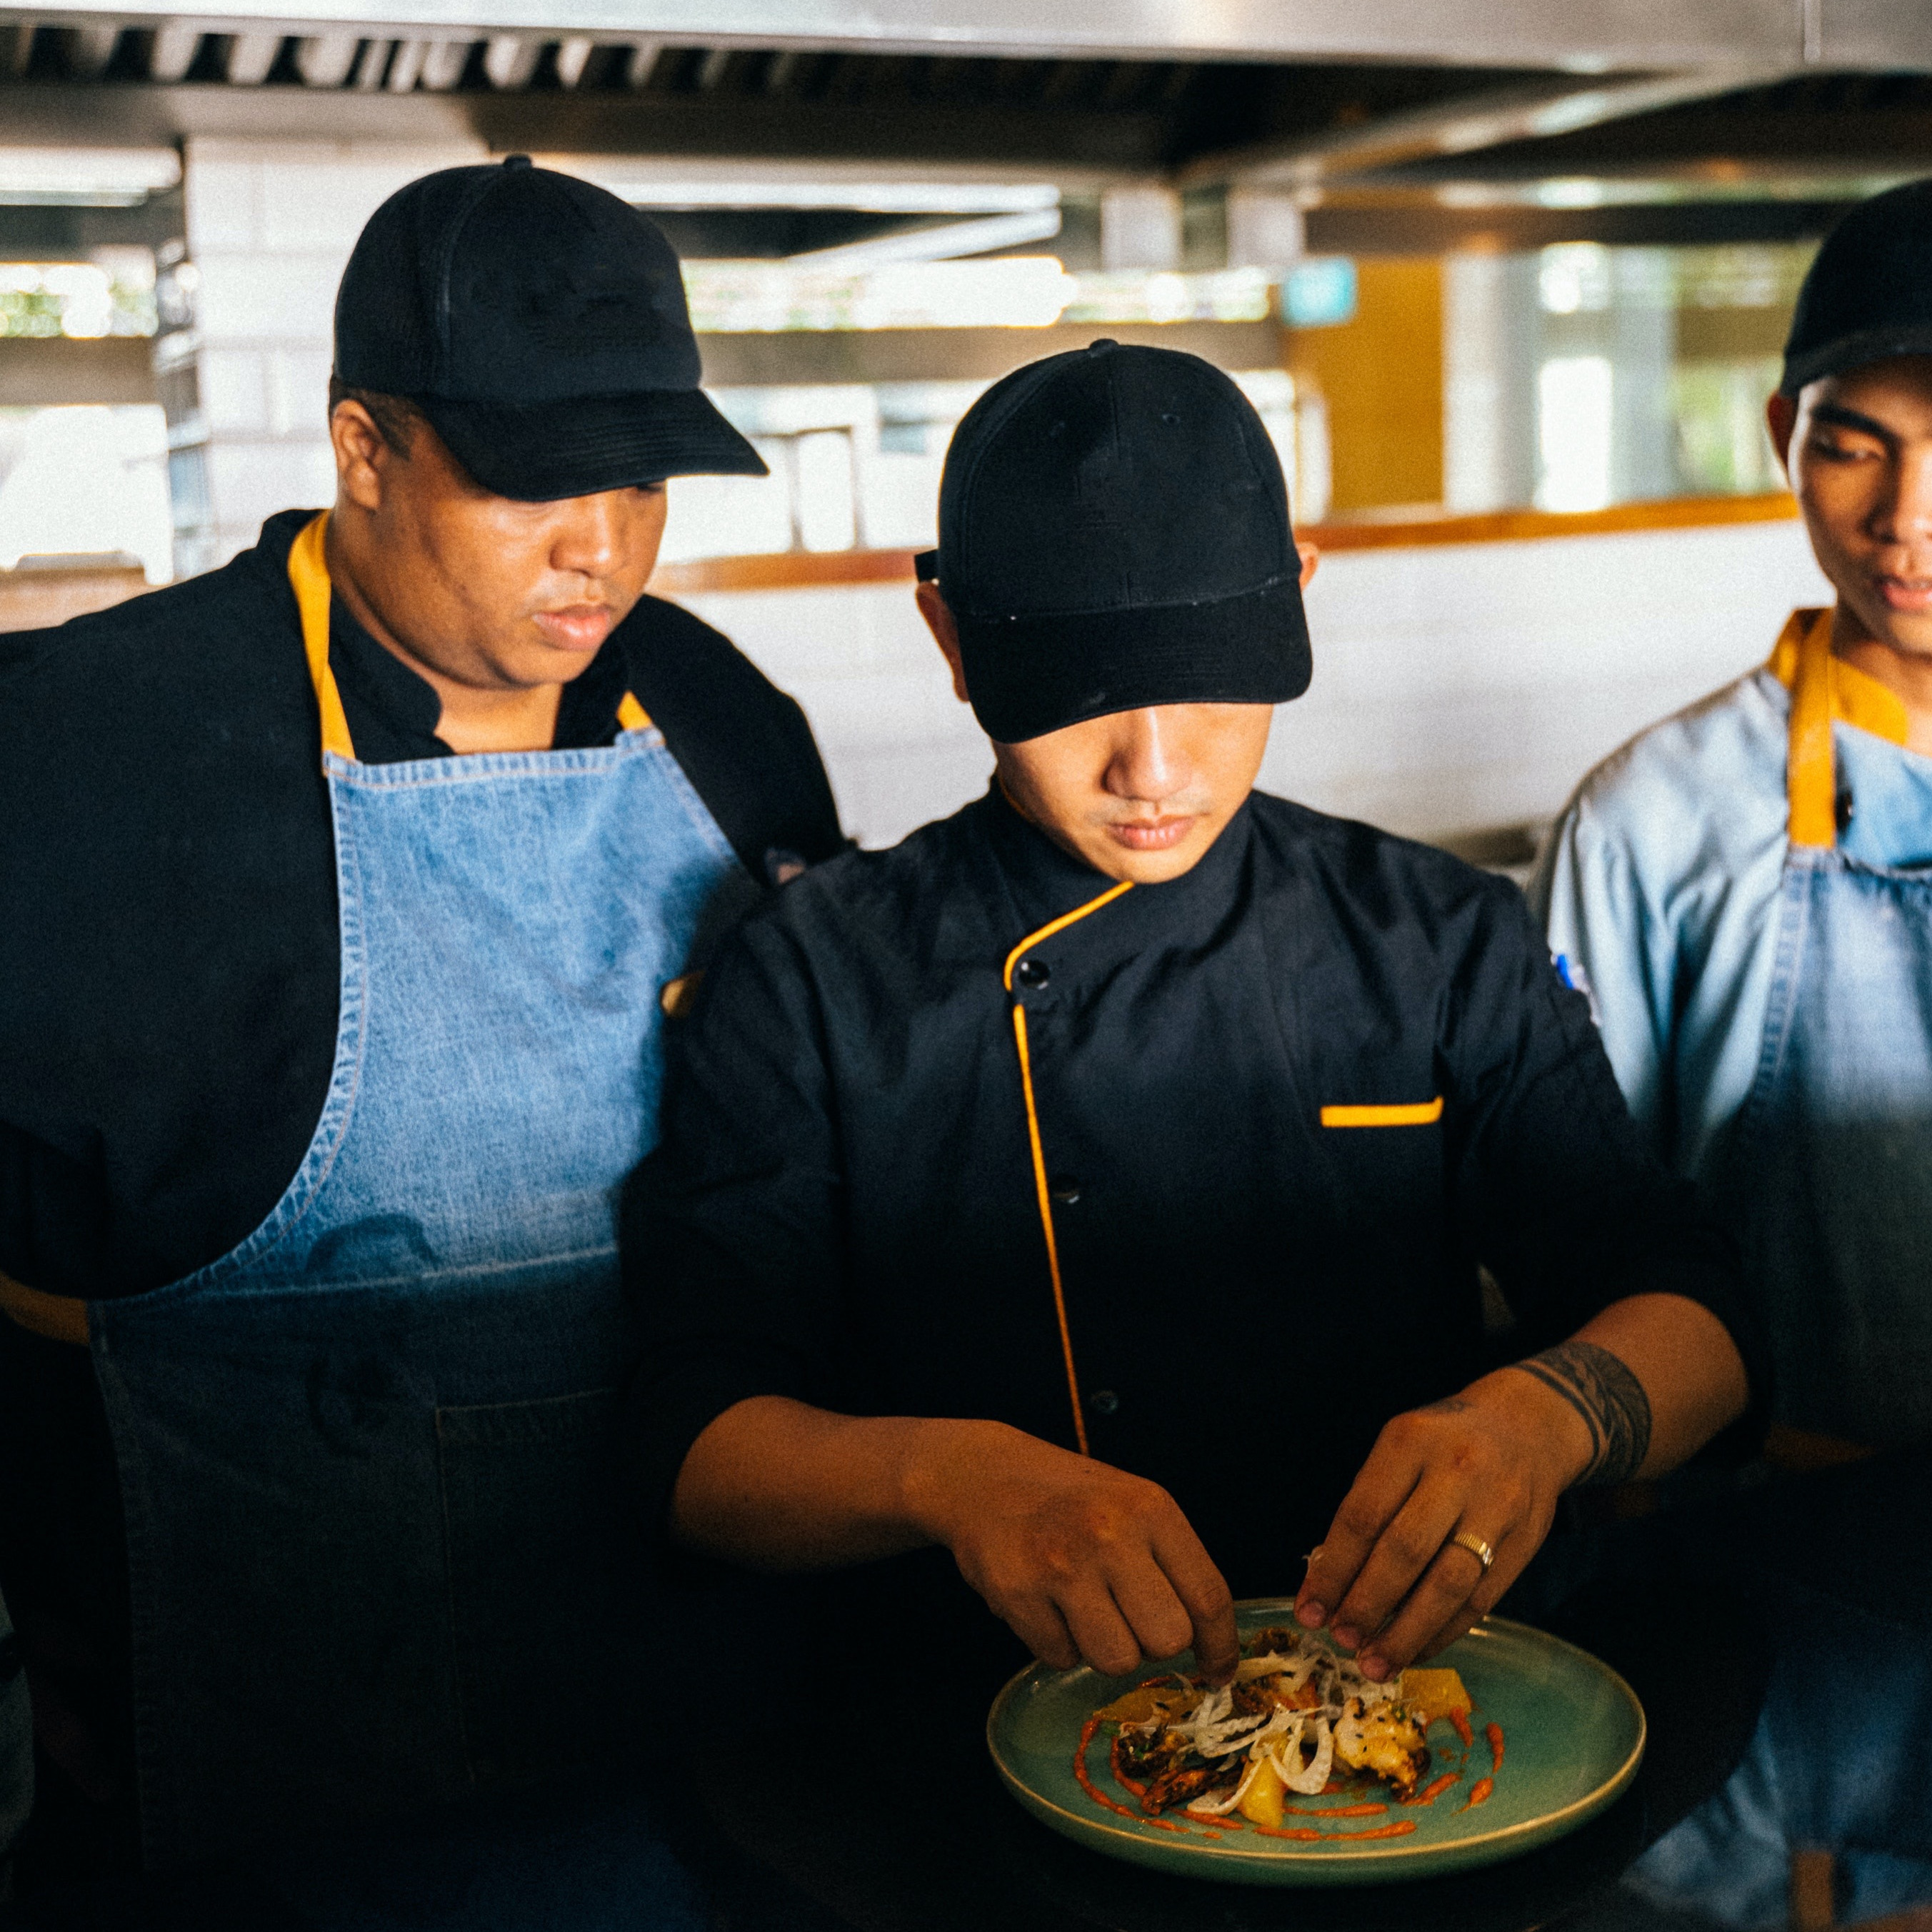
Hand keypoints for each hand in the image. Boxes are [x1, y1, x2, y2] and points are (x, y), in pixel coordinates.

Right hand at [905, 1419, 1239, 1683]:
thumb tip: (1208, 1644)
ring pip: (1117, 1660)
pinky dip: (1058, 1643)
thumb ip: (1172, 1564)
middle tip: (1130, 1619)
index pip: (1208, 1596)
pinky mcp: (1017, 1593)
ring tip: (1084, 1609)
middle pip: (1167, 1639)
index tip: (1218, 1671)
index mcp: (1150, 1509)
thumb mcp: (1134, 1506)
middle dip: (1153, 1643)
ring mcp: (1060, 1564)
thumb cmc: (1071, 1499)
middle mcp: (1110, 1534)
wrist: (983, 1475)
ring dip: (1105, 1648)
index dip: (1220, 1646)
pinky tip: (1046, 1604)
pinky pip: (1061, 1658)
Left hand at [1293, 1369, 1593, 1679]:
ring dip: (1406, 1632)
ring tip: (1375, 1663)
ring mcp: (1496, 1509)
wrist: (1527, 1425)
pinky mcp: (1525, 1543)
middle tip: (1340, 1639)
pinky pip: (1479, 1600)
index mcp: (1410, 1442)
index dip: (1333, 1570)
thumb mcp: (1399, 1449)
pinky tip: (1414, 1649)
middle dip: (1366, 1604)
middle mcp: (1456, 1473)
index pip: (1363, 1515)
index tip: (1310, 1610)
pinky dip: (1443, 1632)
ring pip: (1447, 1585)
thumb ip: (1368, 1505)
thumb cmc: (1443, 1443)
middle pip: (1404, 1551)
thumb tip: (1327, 1581)